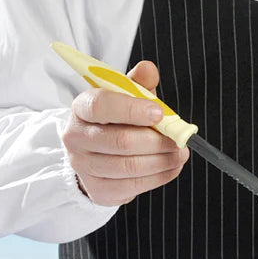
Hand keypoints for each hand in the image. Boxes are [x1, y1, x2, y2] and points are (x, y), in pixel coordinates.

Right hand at [62, 61, 189, 205]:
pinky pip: (134, 186)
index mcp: (82, 108)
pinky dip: (160, 176)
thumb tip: (149, 69)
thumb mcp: (124, 97)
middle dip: (158, 140)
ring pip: (130, 166)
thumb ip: (137, 83)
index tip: (159, 112)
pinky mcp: (98, 190)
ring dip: (163, 160)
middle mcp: (76, 138)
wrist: (96, 154)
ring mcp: (84, 166)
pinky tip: (171, 167)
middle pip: (121, 141)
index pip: (101, 106)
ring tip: (180, 153)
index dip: (132, 109)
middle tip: (179, 138)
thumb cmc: (115, 120)